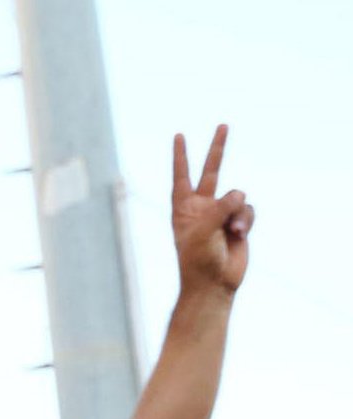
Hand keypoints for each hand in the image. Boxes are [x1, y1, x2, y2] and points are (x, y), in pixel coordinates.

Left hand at [172, 126, 252, 294]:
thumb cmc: (198, 260)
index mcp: (184, 208)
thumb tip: (240, 193)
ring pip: (238, 197)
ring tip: (230, 233)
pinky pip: (248, 210)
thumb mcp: (204, 231)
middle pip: (211, 171)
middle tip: (223, 124)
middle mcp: (202, 207)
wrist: (214, 284)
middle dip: (217, 148)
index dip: (181, 156)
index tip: (179, 135)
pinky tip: (239, 235)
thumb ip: (221, 207)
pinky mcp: (238, 222)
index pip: (181, 175)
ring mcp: (221, 213)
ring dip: (237, 214)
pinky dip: (246, 221)